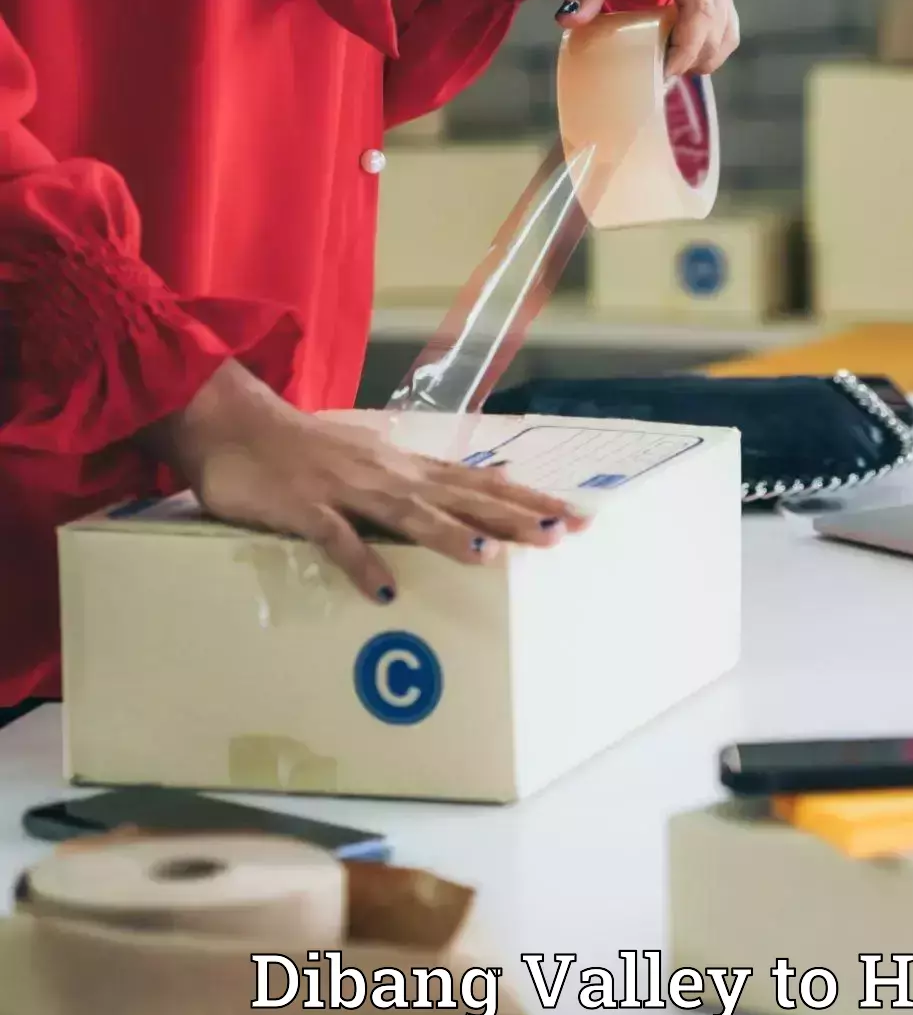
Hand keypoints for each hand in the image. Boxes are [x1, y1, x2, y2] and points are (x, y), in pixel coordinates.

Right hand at [143, 362, 589, 604]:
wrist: (232, 423)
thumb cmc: (303, 448)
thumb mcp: (370, 458)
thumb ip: (412, 478)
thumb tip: (461, 486)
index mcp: (406, 468)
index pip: (481, 483)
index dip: (530, 499)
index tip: (578, 515)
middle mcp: (389, 475)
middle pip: (462, 498)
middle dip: (513, 518)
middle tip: (561, 535)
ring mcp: (348, 490)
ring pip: (409, 514)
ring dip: (450, 536)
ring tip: (491, 558)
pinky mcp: (305, 508)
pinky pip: (337, 540)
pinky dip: (362, 564)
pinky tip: (385, 591)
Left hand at [558, 0, 739, 77]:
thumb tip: (571, 22)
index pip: (701, 7)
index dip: (687, 47)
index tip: (665, 73)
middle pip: (720, 24)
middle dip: (695, 58)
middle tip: (657, 81)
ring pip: (728, 25)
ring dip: (704, 54)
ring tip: (666, 70)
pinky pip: (722, 17)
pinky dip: (704, 40)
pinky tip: (675, 51)